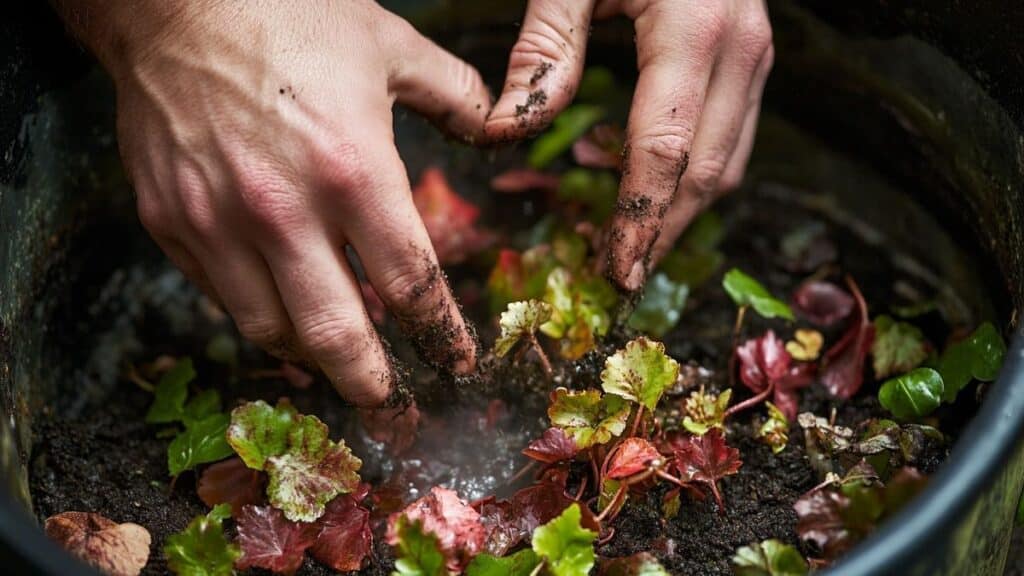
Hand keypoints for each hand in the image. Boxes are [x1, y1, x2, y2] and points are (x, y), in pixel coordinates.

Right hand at [61, 0, 492, 404]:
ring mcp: (219, 223)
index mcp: (355, 171)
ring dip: (310, 358)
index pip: (410, 285)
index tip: (455, 363)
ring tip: (336, 364)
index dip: (440, 336)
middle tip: (394, 412)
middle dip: (372, 387)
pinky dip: (257, 313)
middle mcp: (285, 212)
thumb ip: (458, 97)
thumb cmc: (291, 14)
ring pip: (270, 329)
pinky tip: (279, 309)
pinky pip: (220, 295)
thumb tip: (501, 126)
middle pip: (337, 337)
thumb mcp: (393, 48)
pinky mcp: (171, 222)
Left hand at [484, 0, 773, 291]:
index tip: (614, 273)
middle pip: (706, 173)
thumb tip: (507, 131)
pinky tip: (631, 177)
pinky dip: (685, 172)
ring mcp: (756, 55)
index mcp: (695, 29)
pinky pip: (726, 135)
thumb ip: (543, 47)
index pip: (666, 151)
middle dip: (662, 235)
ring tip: (623, 244)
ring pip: (727, 163)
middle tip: (617, 280)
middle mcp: (741, 50)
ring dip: (676, 212)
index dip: (639, 221)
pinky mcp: (750, 58)